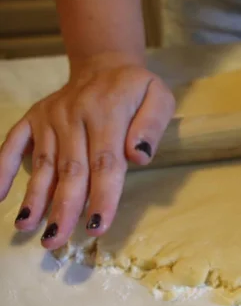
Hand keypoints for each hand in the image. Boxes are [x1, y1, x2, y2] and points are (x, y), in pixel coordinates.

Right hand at [0, 53, 174, 249]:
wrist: (105, 65)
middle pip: (71, 169)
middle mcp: (75, 116)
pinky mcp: (33, 118)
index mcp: (108, 113)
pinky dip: (1, 167)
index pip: (105, 162)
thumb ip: (152, 126)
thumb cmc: (136, 90)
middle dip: (63, 207)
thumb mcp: (159, 97)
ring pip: (43, 163)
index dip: (102, 196)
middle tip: (55, 240)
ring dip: (34, 196)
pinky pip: (13, 142)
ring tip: (26, 226)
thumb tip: (139, 156)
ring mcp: (50, 117)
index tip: (97, 226)